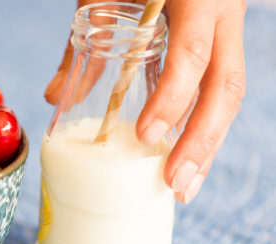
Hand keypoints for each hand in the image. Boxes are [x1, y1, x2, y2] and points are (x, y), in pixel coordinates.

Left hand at [45, 0, 245, 203]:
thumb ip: (85, 44)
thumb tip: (52, 97)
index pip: (191, 53)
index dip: (172, 98)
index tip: (146, 136)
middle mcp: (221, 17)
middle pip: (225, 86)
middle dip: (201, 141)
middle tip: (174, 183)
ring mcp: (227, 34)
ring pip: (228, 96)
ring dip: (208, 146)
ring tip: (182, 188)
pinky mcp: (221, 49)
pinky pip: (218, 93)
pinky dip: (203, 130)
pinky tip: (189, 163)